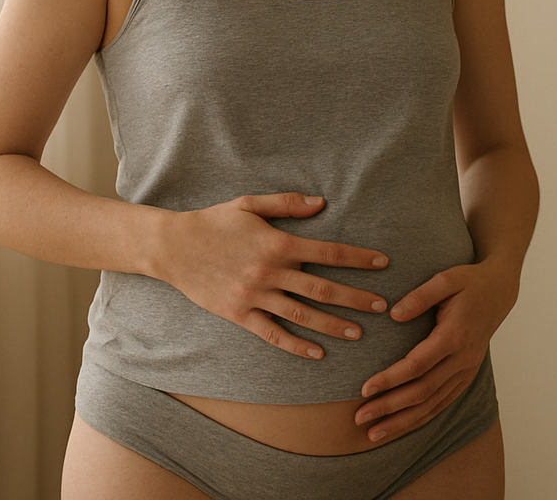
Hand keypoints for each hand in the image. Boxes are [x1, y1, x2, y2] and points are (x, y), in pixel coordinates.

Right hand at [157, 193, 390, 359]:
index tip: (383, 263)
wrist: (173, 247)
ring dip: (333, 325)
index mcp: (277, 243)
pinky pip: (272, 333)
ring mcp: (254, 296)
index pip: (328, 251)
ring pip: (302, 314)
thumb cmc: (214, 222)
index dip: (358, 258)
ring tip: (358, 333)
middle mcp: (269, 272)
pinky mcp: (238, 314)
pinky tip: (317, 353)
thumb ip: (287, 203)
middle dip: (356, 297)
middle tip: (383, 306)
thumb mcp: (250, 204)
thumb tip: (322, 203)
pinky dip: (295, 345)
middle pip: (322, 287)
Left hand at [351, 260, 516, 442]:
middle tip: (359, 417)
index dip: (390, 379)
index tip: (364, 389)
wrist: (500, 291)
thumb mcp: (446, 279)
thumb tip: (393, 314)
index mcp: (455, 336)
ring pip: (432, 405)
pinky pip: (442, 403)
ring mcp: (466, 371)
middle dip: (389, 408)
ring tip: (373, 434)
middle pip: (422, 392)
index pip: (417, 365)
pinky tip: (400, 427)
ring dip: (402, 421)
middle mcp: (462, 359)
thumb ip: (420, 296)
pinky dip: (420, 418)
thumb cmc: (470, 282)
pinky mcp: (466, 376)